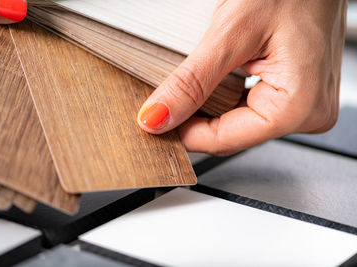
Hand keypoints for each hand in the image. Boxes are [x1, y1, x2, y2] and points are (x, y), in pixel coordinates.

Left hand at [137, 0, 346, 155]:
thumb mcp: (232, 33)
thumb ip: (193, 81)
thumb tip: (158, 116)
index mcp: (298, 108)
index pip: (224, 140)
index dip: (183, 132)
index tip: (155, 121)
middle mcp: (307, 114)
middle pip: (231, 133)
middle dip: (197, 117)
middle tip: (170, 97)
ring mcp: (305, 105)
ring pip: (239, 121)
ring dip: (212, 105)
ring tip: (198, 81)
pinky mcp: (297, 94)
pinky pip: (252, 107)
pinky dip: (229, 96)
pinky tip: (218, 79)